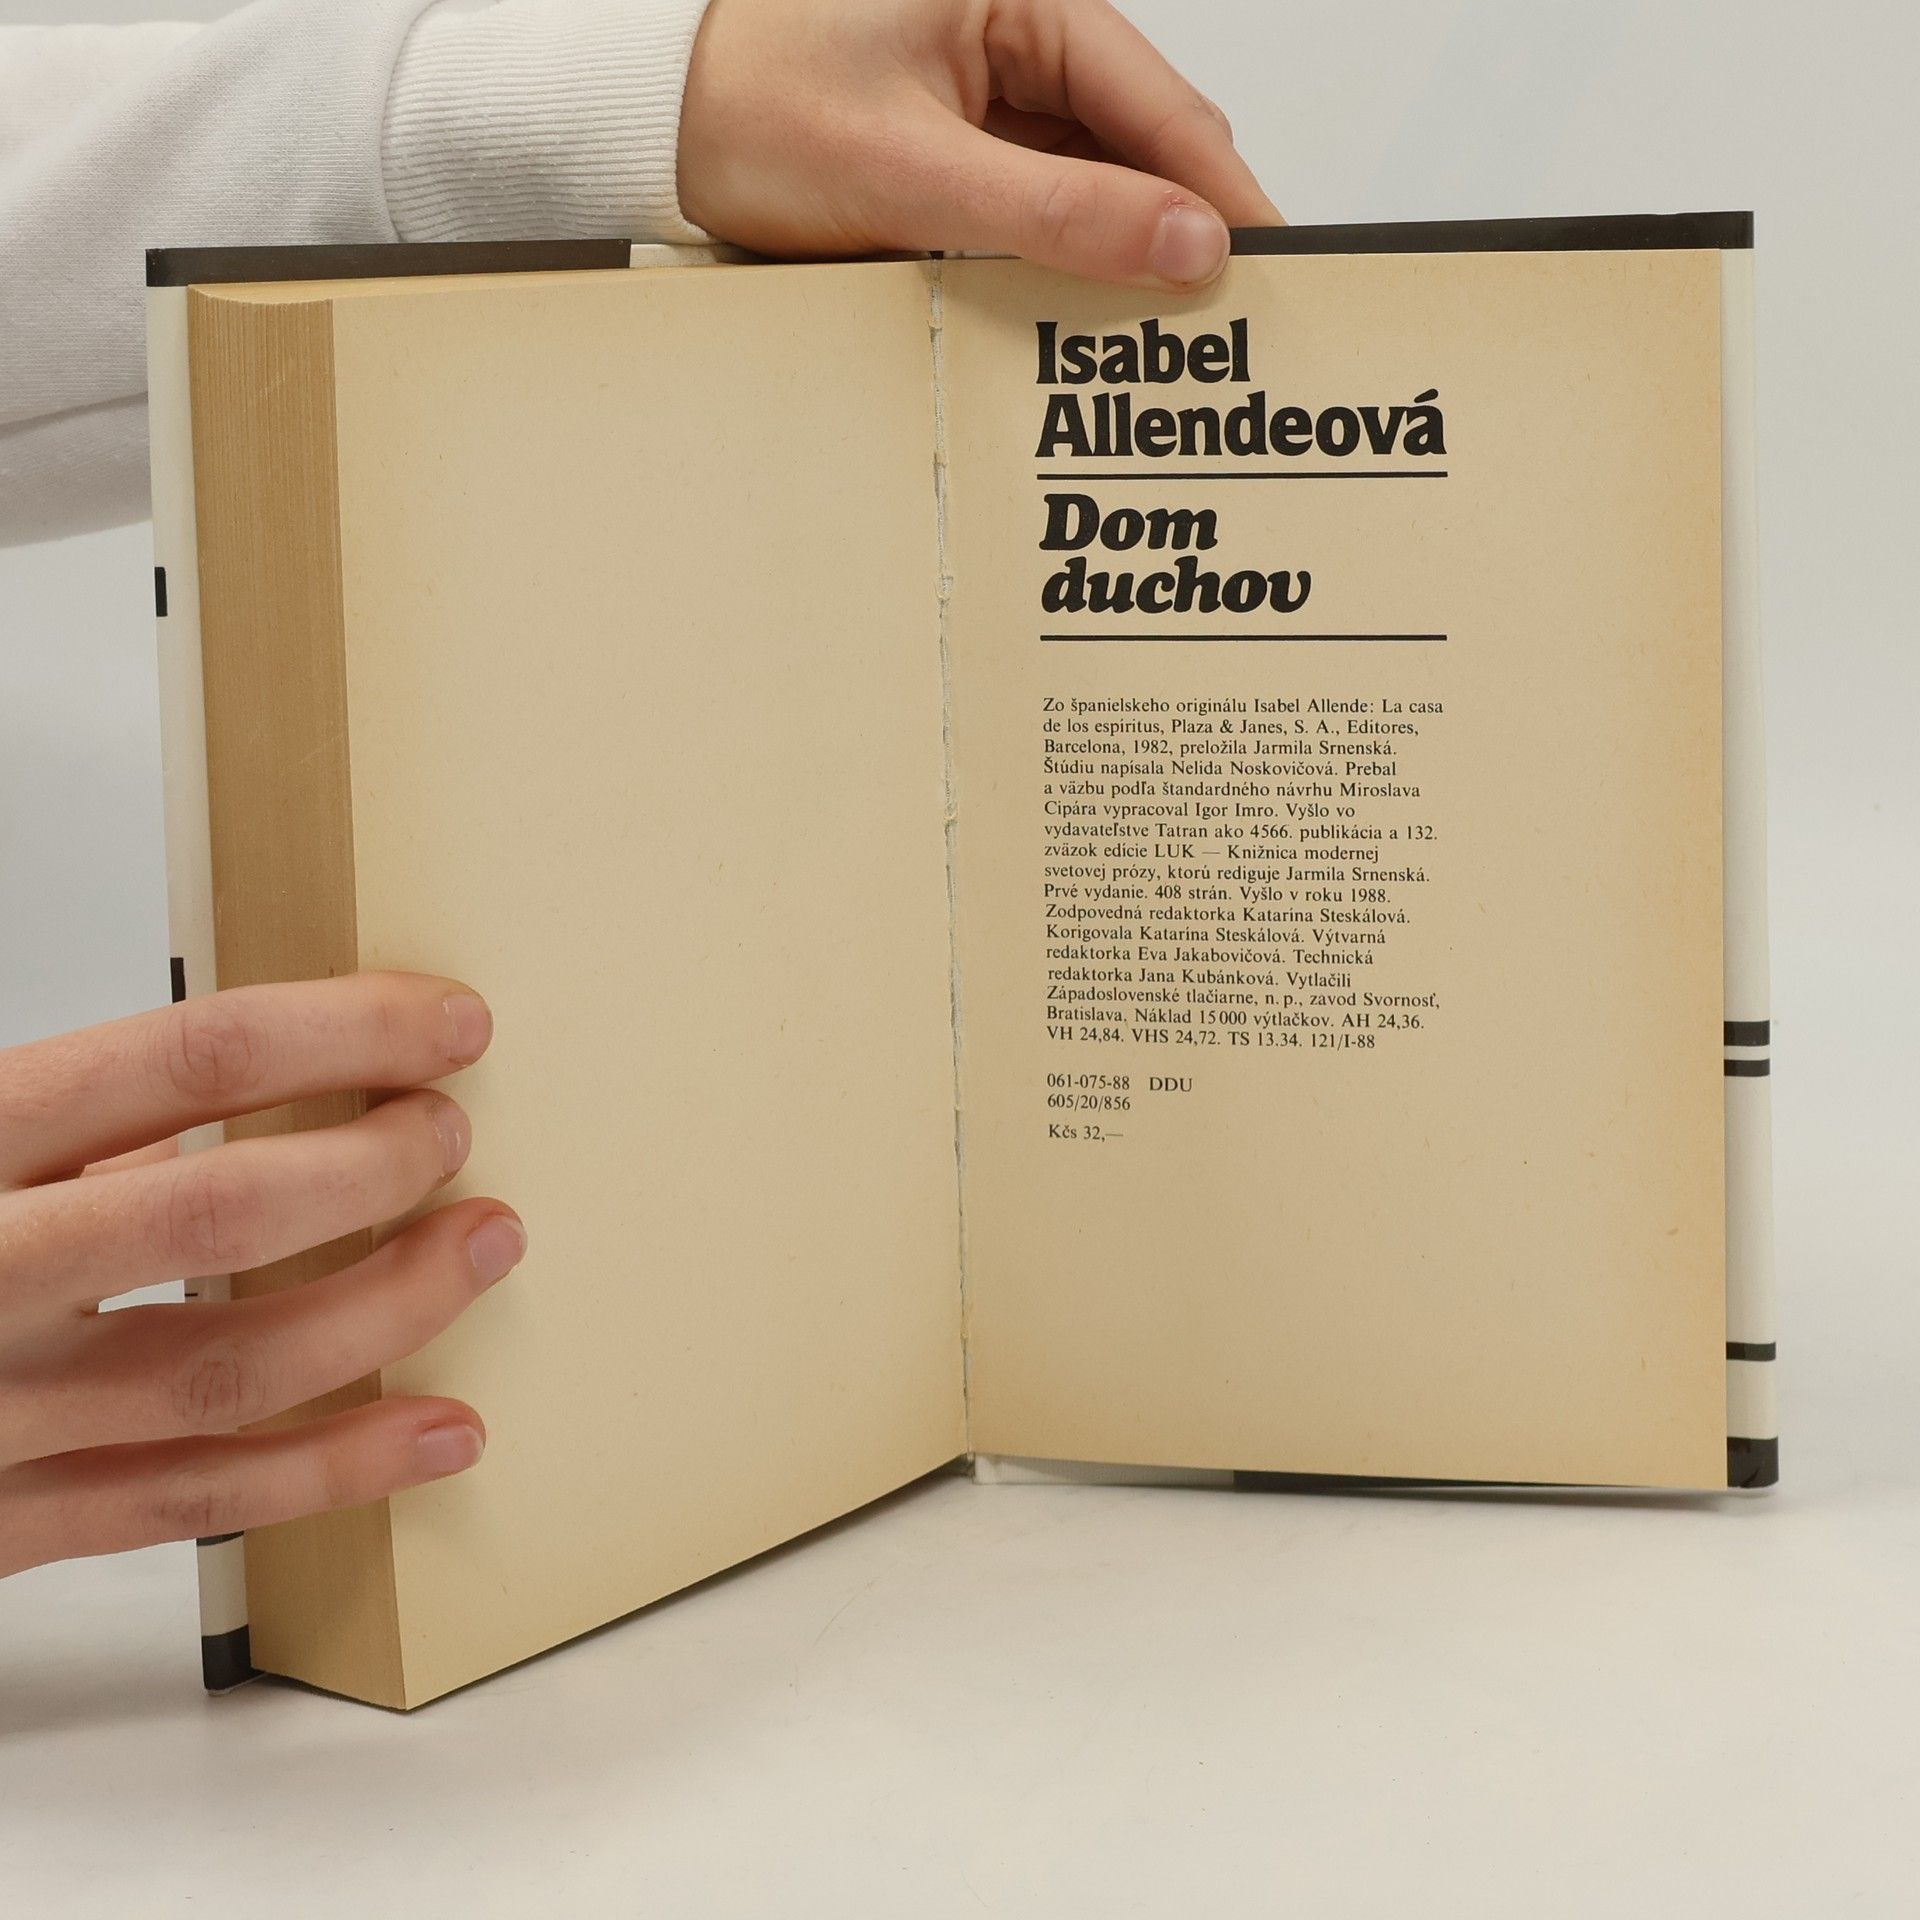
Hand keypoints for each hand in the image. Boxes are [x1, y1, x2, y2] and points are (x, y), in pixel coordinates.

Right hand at [0, 972, 521, 1576]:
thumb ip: (58, 1117)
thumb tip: (258, 1070)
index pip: (184, 1058)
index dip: (341, 1032)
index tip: (445, 1025)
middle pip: (218, 1216)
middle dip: (370, 1166)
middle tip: (456, 1134)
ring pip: (226, 1369)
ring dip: (388, 1309)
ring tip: (485, 1248)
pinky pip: (186, 1503)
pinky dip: (329, 1470)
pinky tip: (435, 1430)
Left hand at [678, 0, 1282, 289]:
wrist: (646, 126)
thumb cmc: (747, 106)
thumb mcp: (910, 169)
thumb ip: (1054, 210)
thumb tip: (1184, 243)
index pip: (1160, 104)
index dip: (1221, 194)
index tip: (1273, 270)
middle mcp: (1018, 42)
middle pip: (1138, 150)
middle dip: (1178, 234)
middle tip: (1225, 328)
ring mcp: (990, 102)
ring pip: (1092, 190)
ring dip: (1117, 260)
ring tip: (1155, 339)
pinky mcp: (960, 157)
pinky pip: (1037, 214)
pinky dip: (1058, 267)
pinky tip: (1074, 318)